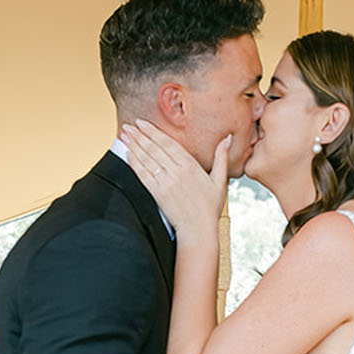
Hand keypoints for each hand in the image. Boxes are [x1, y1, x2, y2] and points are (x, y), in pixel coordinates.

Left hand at [119, 120, 229, 240]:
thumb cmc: (209, 207)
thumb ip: (221, 157)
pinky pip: (143, 174)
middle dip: (140, 135)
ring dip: (134, 145)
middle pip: (154, 148)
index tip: (143, 123)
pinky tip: (127, 154)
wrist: (198, 229)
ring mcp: (165, 182)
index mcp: (191, 166)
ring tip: (125, 135)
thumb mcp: (220, 181)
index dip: (153, 132)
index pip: (168, 143)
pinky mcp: (157, 193)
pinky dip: (134, 163)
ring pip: (147, 159)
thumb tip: (229, 138)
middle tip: (129, 125)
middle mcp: (176, 171)